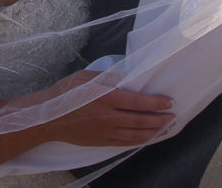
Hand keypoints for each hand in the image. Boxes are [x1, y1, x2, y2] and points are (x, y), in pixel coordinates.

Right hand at [46, 70, 174, 147]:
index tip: (169, 102)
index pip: (138, 102)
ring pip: (136, 135)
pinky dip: (140, 141)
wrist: (47, 117)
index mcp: (105, 98)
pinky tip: (148, 137)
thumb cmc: (65, 93)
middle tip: (173, 117)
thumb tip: (129, 79)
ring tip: (167, 128)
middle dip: (160, 119)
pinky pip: (126, 143)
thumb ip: (109, 78)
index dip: (156, 103)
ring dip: (154, 132)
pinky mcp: (101, 142)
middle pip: (141, 121)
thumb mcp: (86, 77)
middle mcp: (107, 117)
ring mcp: (105, 132)